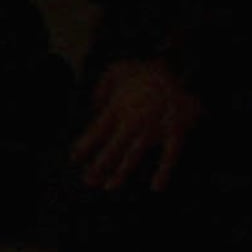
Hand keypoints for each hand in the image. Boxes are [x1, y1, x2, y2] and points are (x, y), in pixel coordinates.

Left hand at [72, 58, 200, 194]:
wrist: (177, 65)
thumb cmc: (144, 69)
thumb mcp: (115, 70)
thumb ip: (101, 89)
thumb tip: (93, 106)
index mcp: (117, 107)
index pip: (96, 131)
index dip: (84, 146)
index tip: (74, 159)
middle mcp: (132, 120)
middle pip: (111, 148)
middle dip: (98, 165)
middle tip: (88, 181)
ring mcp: (153, 128)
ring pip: (133, 154)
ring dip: (121, 172)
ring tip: (109, 186)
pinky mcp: (174, 131)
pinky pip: (170, 155)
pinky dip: (164, 171)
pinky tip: (157, 186)